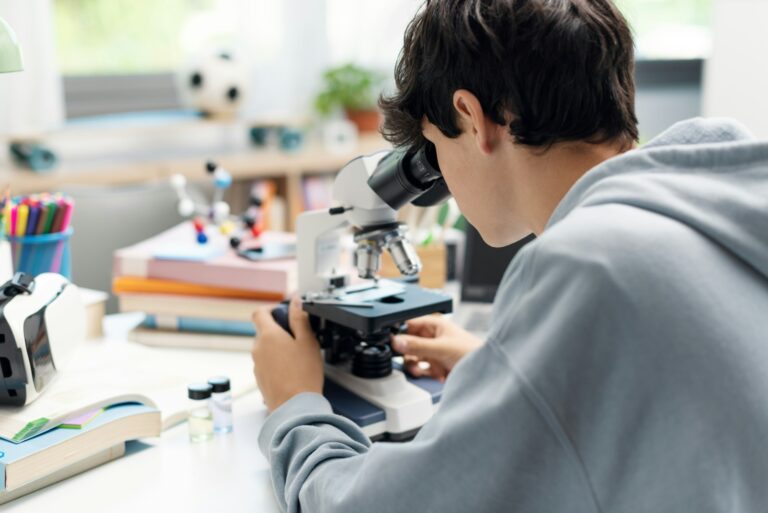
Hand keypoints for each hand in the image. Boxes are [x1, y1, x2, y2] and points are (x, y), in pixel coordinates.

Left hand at [251, 296, 323, 411]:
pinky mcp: (260, 378)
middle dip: (280, 330)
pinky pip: (267, 363)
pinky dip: (277, 362)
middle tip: (299, 338)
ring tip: (298, 358)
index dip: (271, 309)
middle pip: (264, 330)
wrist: (295, 407)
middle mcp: (258, 349)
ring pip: (266, 348)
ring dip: (279, 348)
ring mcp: (257, 364)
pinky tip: (293, 371)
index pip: (259, 312)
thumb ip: (300, 318)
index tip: (284, 313)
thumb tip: (296, 301)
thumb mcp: (308, 341)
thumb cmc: (303, 376)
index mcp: (268, 336)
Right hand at [392, 315, 481, 381]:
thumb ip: (418, 345)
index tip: (390, 340)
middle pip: (408, 341)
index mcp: (435, 324)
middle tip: (403, 357)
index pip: (409, 323)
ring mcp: (434, 352)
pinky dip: (419, 372)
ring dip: (411, 363)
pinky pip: (420, 368)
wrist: (486, 374)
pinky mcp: (436, 367)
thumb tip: (397, 341)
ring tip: (416, 369)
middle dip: (405, 350)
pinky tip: (423, 374)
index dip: (399, 331)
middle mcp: (433, 337)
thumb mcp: (441, 347)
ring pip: (412, 356)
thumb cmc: (473, 352)